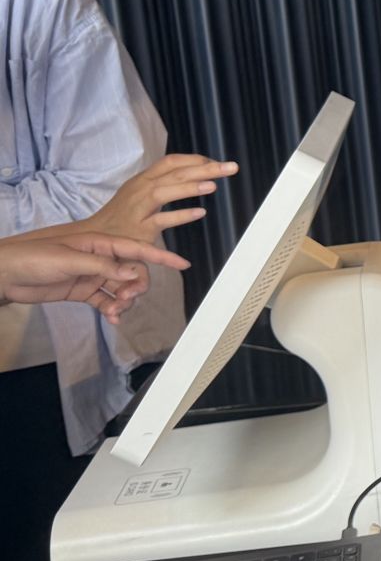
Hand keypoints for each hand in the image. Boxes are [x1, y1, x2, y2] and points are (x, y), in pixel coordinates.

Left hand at [0, 230, 188, 318]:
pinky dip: (113, 309)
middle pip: (133, 272)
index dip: (160, 256)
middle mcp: (99, 258)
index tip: (182, 264)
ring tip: (116, 310)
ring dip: (125, 300)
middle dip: (137, 286)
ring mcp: (92, 275)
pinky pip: (107, 300)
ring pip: (122, 288)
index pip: (136, 249)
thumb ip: (103, 266)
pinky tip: (113, 317)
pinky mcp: (83, 290)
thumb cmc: (32, 257)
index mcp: (98, 243)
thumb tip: (132, 272)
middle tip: (128, 297)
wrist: (5, 273)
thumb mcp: (68, 258)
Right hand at [86, 154, 236, 241]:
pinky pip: (161, 221)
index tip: (216, 162)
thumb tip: (193, 175)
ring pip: (164, 192)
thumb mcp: (140, 192)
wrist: (95, 236)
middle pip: (174, 173)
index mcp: (143, 179)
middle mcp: (140, 189)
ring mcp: (138, 208)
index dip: (195, 160)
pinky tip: (200, 213)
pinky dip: (180, 216)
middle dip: (204, 168)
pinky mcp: (139, 229)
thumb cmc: (123, 214)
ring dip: (189, 188)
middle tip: (231, 167)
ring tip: (214, 185)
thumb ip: (164, 183)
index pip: (171, 162)